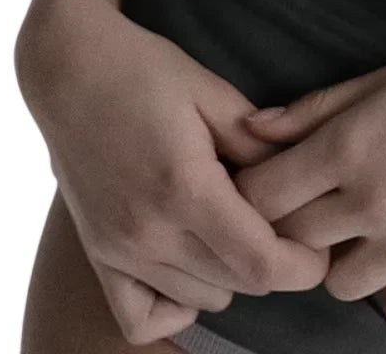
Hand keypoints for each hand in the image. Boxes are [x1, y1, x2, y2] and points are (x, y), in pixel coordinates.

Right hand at [16, 0, 332, 343]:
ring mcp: (118, 250)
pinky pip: (141, 318)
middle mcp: (149, 231)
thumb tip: (300, 178)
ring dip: (228, 276)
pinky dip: (175, 305)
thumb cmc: (143, 69)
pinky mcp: (98, 255)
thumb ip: (257, 142)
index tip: (318, 245)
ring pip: (199, 301)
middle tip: (280, 223)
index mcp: (185, 187)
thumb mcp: (211, 91)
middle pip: (236, 285)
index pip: (259, 264)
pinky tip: (190, 264)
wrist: (67, 67)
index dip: (301, 265)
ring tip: (232, 227)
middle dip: (271, 263)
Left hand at [233, 34, 385, 339]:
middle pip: (293, 241)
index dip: (257, 196)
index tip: (273, 190)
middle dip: (296, 229)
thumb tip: (252, 129)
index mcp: (348, 147)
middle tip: (323, 211)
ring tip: (373, 236)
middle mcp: (372, 202)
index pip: (261, 195)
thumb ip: (318, 106)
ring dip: (348, 263)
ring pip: (341, 286)